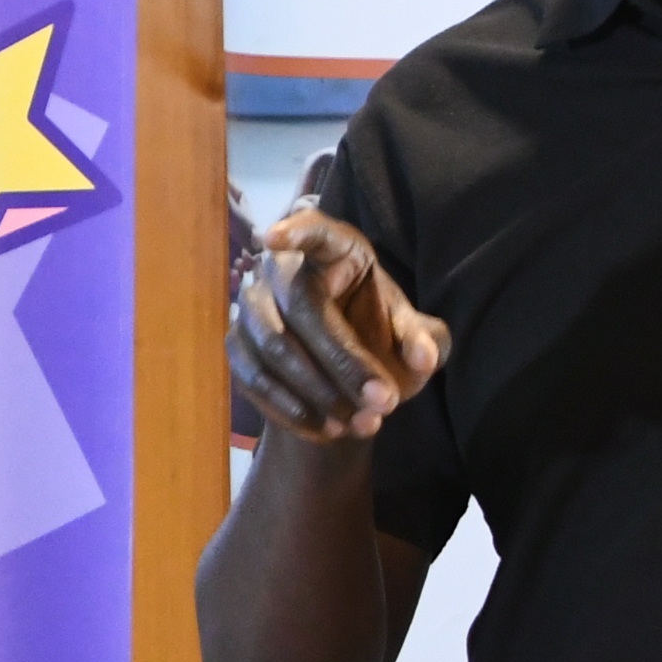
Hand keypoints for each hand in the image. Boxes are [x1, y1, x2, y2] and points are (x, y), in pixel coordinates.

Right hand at [231, 207, 449, 443]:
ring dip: (319, 391)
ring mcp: (252, 306)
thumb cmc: (377, 338)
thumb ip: (423, 340)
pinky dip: (290, 408)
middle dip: (343, 360)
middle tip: (384, 403)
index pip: (315, 232)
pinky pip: (255, 378)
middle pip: (301, 305)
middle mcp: (282, 269)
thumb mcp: (408, 336)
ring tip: (361, 425)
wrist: (340, 377)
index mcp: (335, 251)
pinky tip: (325, 429)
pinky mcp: (236, 345)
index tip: (274, 238)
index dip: (296, 231)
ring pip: (274, 347)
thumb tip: (424, 357)